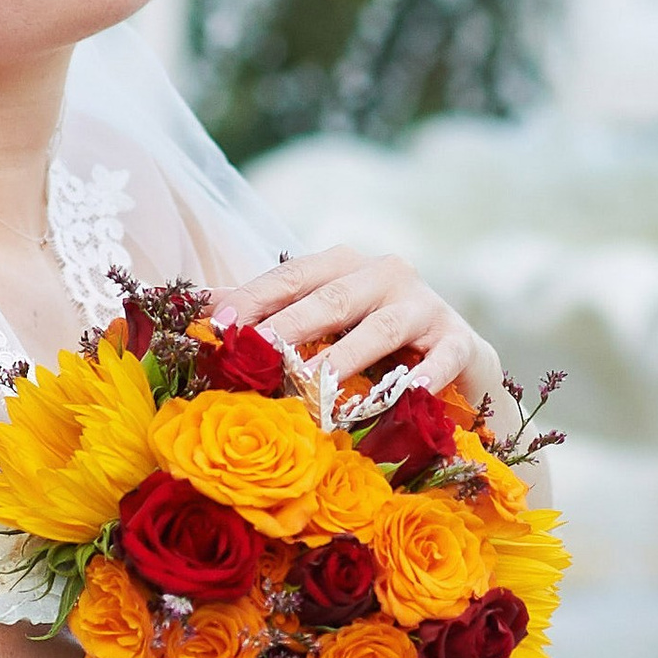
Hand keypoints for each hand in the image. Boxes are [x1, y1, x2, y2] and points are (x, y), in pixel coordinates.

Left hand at [219, 244, 500, 407]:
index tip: (218, 327)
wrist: (457, 363)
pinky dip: (426, 375)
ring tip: (315, 382)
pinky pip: (442, 358)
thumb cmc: (373, 344)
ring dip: (347, 355)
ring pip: (382, 328)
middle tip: (256, 354)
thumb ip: (265, 314)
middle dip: (291, 327)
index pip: (291, 277)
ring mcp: (425, 306)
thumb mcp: (320, 325)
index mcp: (343, 265)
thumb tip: (197, 307)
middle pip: (331, 299)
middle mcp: (385, 275)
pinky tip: (410, 393)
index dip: (254, 299)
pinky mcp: (459, 341)